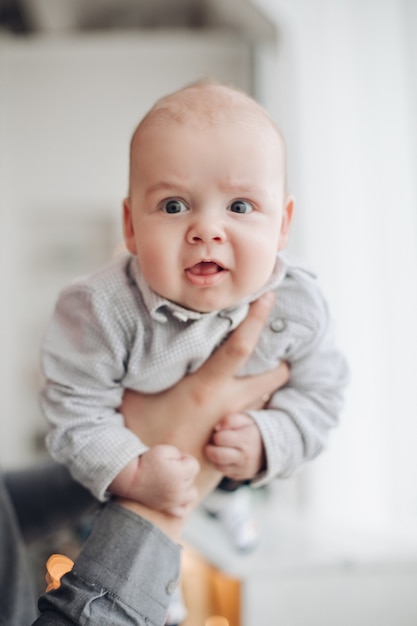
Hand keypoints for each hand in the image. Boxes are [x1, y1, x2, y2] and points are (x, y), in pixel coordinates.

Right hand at [110, 445, 199, 517]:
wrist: (130, 479)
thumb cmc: (146, 462)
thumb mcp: (162, 449)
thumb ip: (178, 453)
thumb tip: (184, 462)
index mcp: (180, 474)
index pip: (195, 465)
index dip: (184, 459)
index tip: (172, 459)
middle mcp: (179, 490)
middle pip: (192, 478)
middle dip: (183, 470)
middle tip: (168, 468)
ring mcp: (173, 501)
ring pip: (192, 494)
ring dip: (186, 486)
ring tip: (174, 480)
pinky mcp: (167, 508)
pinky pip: (183, 511)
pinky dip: (183, 504)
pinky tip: (177, 495)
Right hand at [122, 294, 288, 461]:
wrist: (156, 492)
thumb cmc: (140, 439)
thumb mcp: (134, 396)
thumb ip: (144, 367)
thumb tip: (142, 340)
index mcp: (205, 388)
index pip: (239, 346)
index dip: (256, 319)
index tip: (269, 296)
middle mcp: (227, 405)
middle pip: (271, 376)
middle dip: (280, 361)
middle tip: (281, 347)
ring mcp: (234, 426)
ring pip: (266, 397)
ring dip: (268, 385)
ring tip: (267, 370)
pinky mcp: (236, 446)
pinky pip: (256, 418)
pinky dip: (257, 406)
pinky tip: (245, 403)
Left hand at [205, 412, 264, 479]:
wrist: (268, 449)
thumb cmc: (251, 431)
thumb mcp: (245, 420)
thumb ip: (231, 419)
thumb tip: (216, 427)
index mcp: (247, 438)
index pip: (221, 438)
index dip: (216, 434)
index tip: (219, 432)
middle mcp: (245, 455)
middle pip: (217, 455)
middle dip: (211, 448)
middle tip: (215, 442)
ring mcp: (242, 468)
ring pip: (218, 465)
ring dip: (214, 456)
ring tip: (219, 448)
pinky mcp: (239, 476)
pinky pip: (223, 471)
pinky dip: (219, 463)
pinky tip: (224, 456)